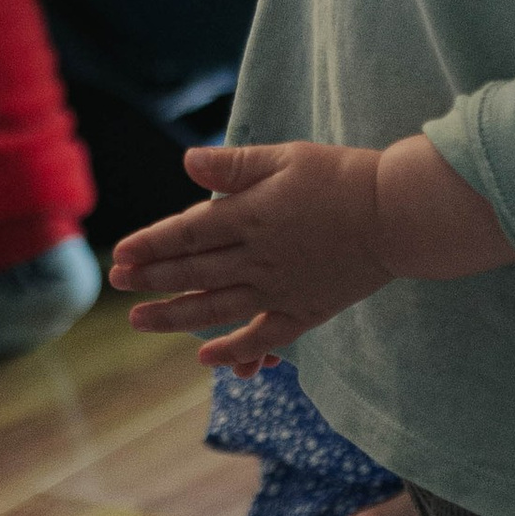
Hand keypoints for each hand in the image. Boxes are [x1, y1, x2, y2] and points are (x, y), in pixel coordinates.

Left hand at [108, 140, 394, 374]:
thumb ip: (234, 165)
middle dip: (151, 279)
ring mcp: (279, 289)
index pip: (186, 234)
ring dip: (175, 317)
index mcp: (250, 216)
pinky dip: (234, 351)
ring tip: (140, 321)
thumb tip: (187, 162)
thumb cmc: (342, 177)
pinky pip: (262, 338)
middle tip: (117, 283)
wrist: (397, 215)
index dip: (149, 245)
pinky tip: (208, 358)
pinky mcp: (305, 311)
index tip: (120, 254)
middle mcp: (257, 258)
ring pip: (216, 308)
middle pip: (192, 273)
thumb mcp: (286, 157)